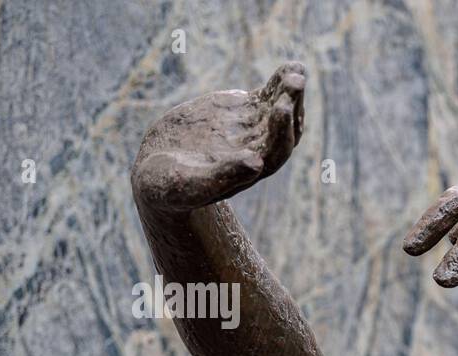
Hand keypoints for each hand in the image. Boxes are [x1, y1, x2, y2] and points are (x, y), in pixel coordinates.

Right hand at [131, 62, 305, 212]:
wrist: (159, 171)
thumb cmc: (173, 186)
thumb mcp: (193, 184)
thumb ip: (223, 176)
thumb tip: (256, 164)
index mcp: (252, 170)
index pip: (276, 150)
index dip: (280, 130)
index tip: (282, 107)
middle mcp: (259, 148)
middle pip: (284, 128)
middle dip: (290, 104)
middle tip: (296, 81)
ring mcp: (253, 127)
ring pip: (278, 108)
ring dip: (288, 90)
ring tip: (298, 69)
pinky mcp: (242, 110)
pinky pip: (266, 96)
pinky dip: (277, 82)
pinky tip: (290, 67)